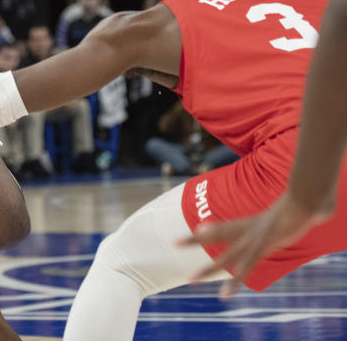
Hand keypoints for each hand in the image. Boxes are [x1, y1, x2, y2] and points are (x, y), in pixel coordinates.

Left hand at [179, 191, 330, 297]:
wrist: (306, 199)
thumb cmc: (304, 203)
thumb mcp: (293, 209)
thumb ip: (295, 211)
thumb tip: (320, 208)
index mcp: (253, 223)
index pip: (225, 225)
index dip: (210, 229)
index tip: (196, 230)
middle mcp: (248, 230)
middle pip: (216, 235)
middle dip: (194, 239)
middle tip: (173, 242)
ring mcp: (253, 239)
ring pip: (225, 257)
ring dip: (207, 269)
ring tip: (190, 279)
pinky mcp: (262, 247)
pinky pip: (245, 267)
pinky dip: (234, 282)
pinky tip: (224, 294)